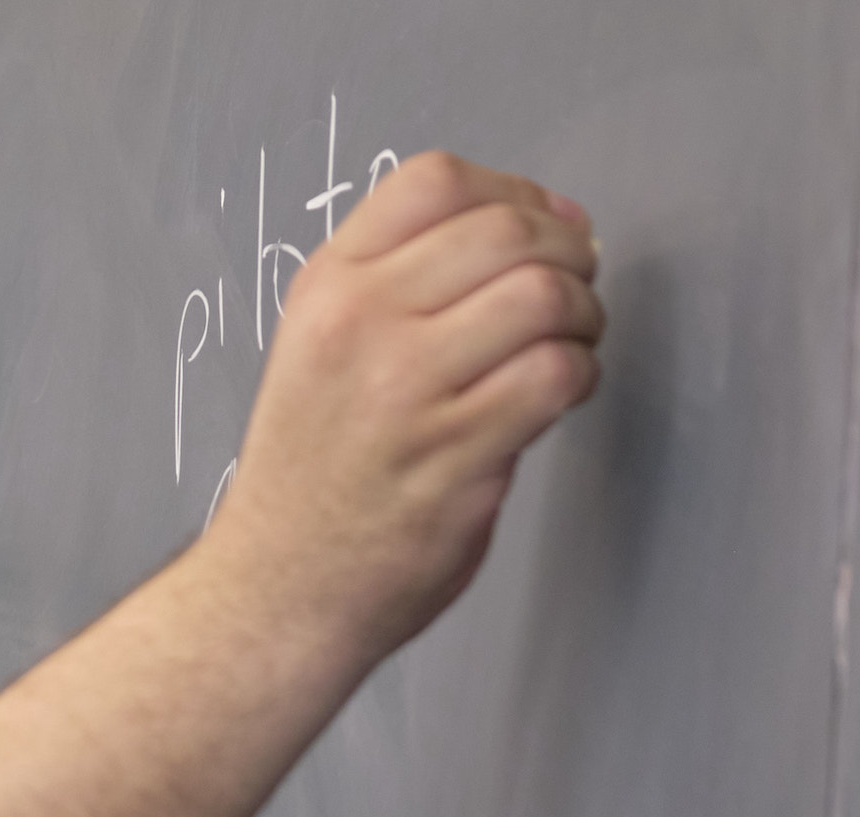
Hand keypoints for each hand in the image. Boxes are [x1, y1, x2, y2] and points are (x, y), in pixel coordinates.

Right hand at [199, 152, 603, 660]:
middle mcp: (361, 327)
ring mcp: (406, 393)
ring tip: (572, 343)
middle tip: (578, 287)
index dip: (513, 193)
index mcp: (327, 289)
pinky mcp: (454, 456)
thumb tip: (534, 227)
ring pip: (542, 297)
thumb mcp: (318, 349)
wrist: (276, 591)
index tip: (545, 226)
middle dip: (567, 253)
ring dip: (584, 315)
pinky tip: (562, 393)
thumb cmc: (310, 478)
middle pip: (504, 232)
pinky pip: (555, 377)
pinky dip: (581, 375)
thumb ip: (399, 286)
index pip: (434, 182)